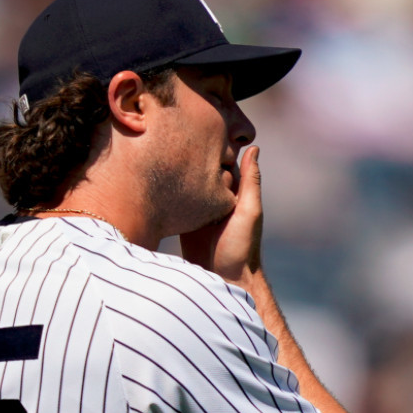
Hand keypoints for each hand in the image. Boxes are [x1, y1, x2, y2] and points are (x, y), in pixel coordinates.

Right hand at [178, 144, 264, 289]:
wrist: (224, 281)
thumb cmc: (241, 248)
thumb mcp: (249, 211)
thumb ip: (250, 182)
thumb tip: (254, 148)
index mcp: (234, 192)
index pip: (223, 162)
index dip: (215, 148)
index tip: (204, 132)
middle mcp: (215, 198)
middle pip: (203, 170)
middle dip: (194, 158)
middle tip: (179, 141)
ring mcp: (199, 209)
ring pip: (189, 184)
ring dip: (180, 173)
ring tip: (165, 154)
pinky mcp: (184, 222)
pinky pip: (177, 203)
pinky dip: (170, 193)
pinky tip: (159, 182)